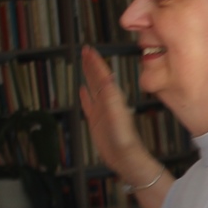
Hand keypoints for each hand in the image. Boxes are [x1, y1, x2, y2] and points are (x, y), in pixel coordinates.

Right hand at [79, 46, 154, 179]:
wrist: (125, 158)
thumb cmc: (124, 140)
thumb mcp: (116, 116)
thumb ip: (110, 98)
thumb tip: (106, 79)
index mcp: (113, 98)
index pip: (102, 74)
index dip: (95, 62)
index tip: (88, 49)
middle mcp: (108, 102)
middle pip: (97, 78)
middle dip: (91, 64)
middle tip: (84, 51)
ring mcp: (102, 111)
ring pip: (93, 88)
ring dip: (88, 76)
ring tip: (83, 64)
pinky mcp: (97, 121)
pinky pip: (89, 104)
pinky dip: (85, 96)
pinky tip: (81, 90)